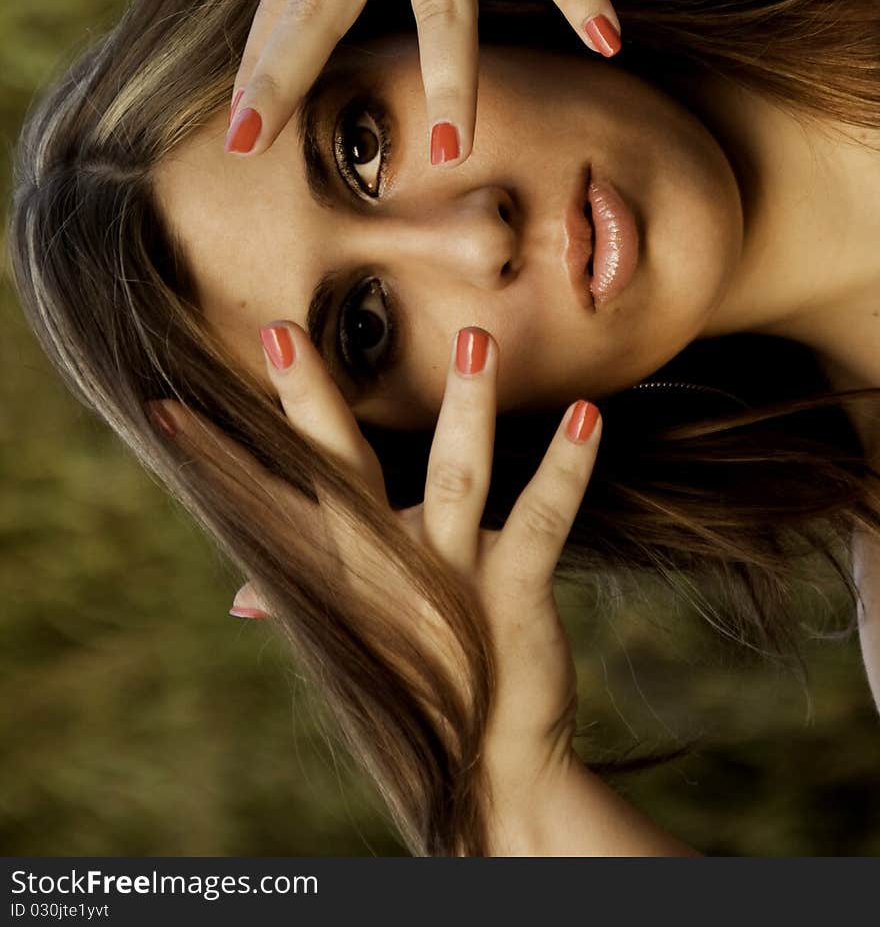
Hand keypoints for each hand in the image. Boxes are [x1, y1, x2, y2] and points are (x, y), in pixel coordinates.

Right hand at [150, 322, 601, 807]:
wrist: (492, 775)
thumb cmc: (414, 690)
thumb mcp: (352, 642)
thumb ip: (298, 603)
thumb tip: (236, 598)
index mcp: (343, 574)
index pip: (272, 502)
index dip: (220, 459)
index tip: (168, 410)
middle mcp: (386, 572)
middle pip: (339, 475)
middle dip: (309, 404)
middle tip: (281, 334)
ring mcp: (450, 581)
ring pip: (453, 480)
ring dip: (466, 407)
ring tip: (476, 339)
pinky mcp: (512, 593)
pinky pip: (541, 519)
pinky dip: (567, 467)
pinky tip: (589, 416)